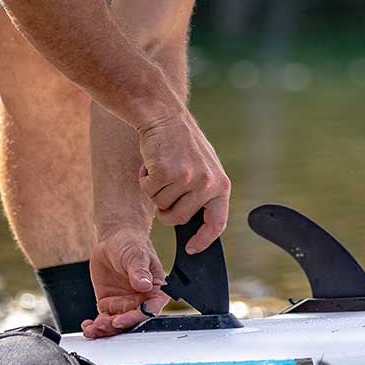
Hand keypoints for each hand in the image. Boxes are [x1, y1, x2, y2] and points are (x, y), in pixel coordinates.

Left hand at [81, 230, 166, 338]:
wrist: (114, 239)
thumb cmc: (132, 244)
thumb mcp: (137, 255)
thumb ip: (140, 271)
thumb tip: (144, 285)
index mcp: (155, 291)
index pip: (149, 309)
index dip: (136, 317)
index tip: (121, 319)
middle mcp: (141, 301)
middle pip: (131, 320)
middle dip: (117, 326)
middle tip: (104, 324)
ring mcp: (124, 304)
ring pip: (116, 324)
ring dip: (105, 329)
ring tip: (93, 328)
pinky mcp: (109, 304)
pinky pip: (103, 318)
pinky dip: (95, 325)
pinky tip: (88, 326)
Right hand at [136, 112, 229, 253]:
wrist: (164, 116)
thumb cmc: (182, 143)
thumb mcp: (205, 167)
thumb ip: (207, 193)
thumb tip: (203, 225)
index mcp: (220, 184)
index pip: (216, 223)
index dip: (204, 240)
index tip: (192, 248)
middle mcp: (207, 183)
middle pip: (178, 219)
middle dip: (165, 210)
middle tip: (163, 189)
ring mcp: (187, 178)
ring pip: (161, 206)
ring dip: (155, 191)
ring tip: (162, 168)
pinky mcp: (166, 173)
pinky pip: (148, 192)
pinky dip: (144, 181)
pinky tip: (151, 163)